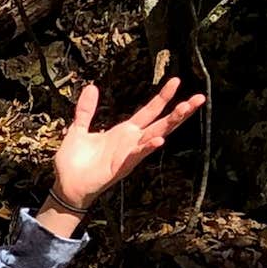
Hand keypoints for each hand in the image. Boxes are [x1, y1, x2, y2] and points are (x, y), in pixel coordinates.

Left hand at [44, 67, 204, 220]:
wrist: (66, 186)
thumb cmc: (73, 162)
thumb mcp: (78, 129)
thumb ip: (86, 110)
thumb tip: (92, 87)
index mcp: (124, 132)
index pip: (149, 111)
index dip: (162, 97)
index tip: (176, 81)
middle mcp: (131, 142)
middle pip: (161, 123)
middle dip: (180, 111)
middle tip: (200, 97)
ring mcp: (129, 155)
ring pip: (156, 136)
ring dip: (172, 123)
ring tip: (187, 109)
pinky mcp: (121, 167)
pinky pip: (137, 156)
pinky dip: (147, 147)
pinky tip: (159, 140)